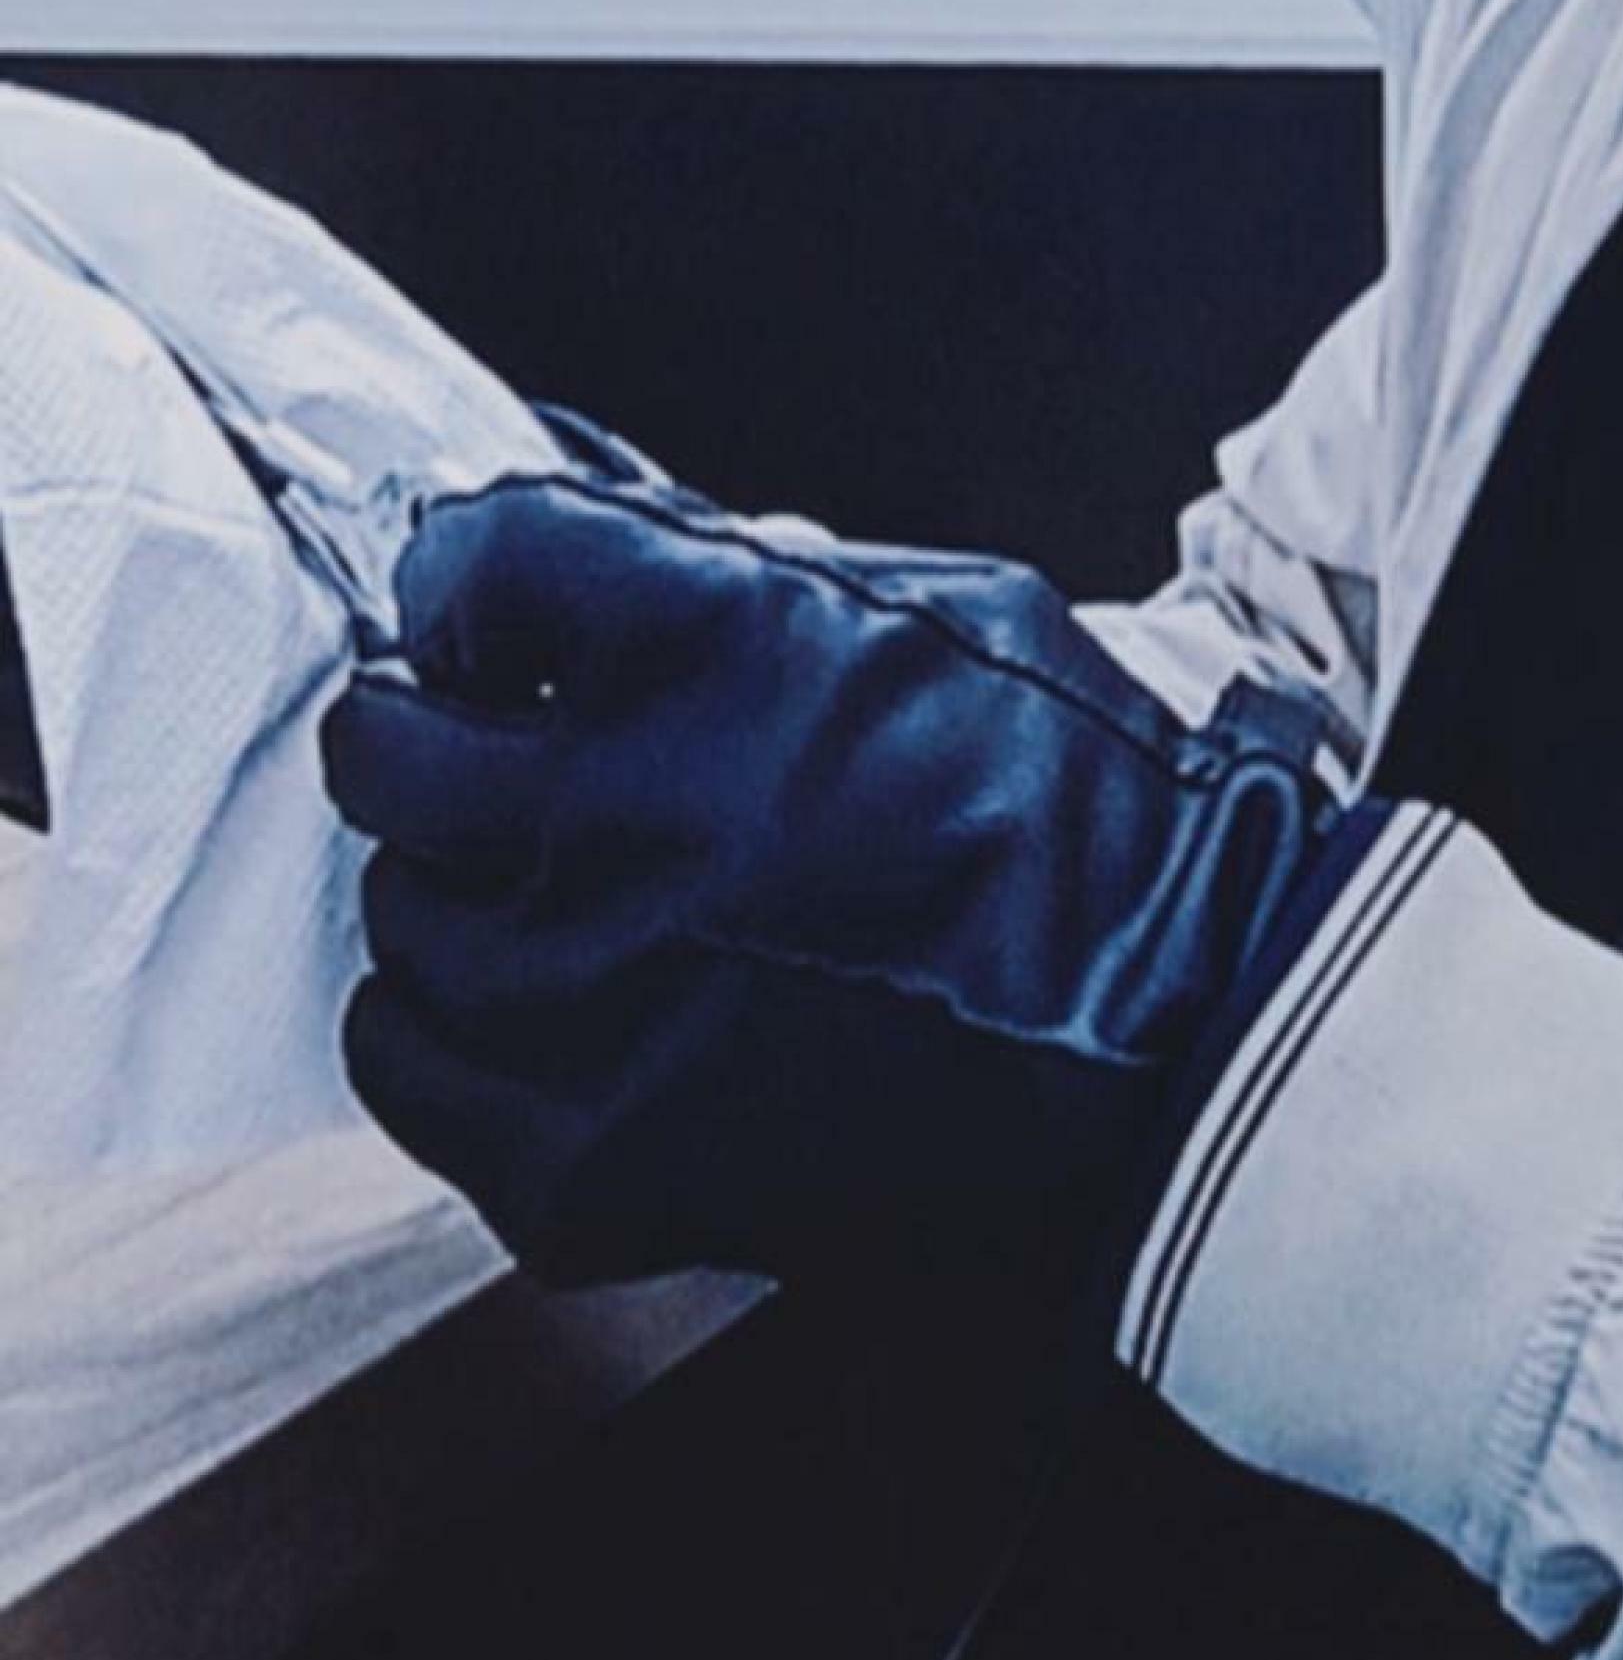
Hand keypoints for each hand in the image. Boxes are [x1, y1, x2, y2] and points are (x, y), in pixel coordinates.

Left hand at [320, 473, 1350, 1286]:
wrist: (1192, 1034)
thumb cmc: (1093, 816)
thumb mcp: (948, 609)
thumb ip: (748, 560)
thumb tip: (592, 501)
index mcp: (717, 646)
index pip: (478, 561)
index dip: (488, 584)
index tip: (508, 623)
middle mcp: (623, 817)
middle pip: (392, 746)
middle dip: (449, 733)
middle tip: (518, 759)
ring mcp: (592, 1002)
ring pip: (401, 911)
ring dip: (476, 892)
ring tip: (581, 904)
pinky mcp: (588, 1158)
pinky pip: (409, 1066)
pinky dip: (459, 1034)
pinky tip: (556, 1015)